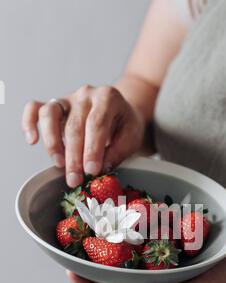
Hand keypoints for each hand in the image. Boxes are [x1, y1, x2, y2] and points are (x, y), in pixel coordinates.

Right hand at [22, 85, 144, 186]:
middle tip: (75, 180)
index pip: (97, 124)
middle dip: (74, 156)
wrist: (121, 112)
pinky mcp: (54, 105)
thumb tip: (100, 168)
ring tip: (59, 165)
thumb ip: (118, 152)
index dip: (93, 149)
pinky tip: (32, 141)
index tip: (91, 171)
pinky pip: (34, 108)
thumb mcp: (131, 138)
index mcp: (108, 97)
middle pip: (74, 125)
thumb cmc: (125, 126)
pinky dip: (29, 122)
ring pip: (50, 114)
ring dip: (52, 142)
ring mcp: (67, 98)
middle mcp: (85, 94)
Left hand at [67, 245, 225, 282]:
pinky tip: (117, 217)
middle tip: (69, 247)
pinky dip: (126, 232)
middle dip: (89, 265)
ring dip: (104, 247)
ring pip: (123, 258)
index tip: (71, 276)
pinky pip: (140, 241)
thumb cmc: (223, 278)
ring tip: (86, 230)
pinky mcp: (164, 247)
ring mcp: (156, 262)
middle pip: (112, 275)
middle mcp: (149, 277)